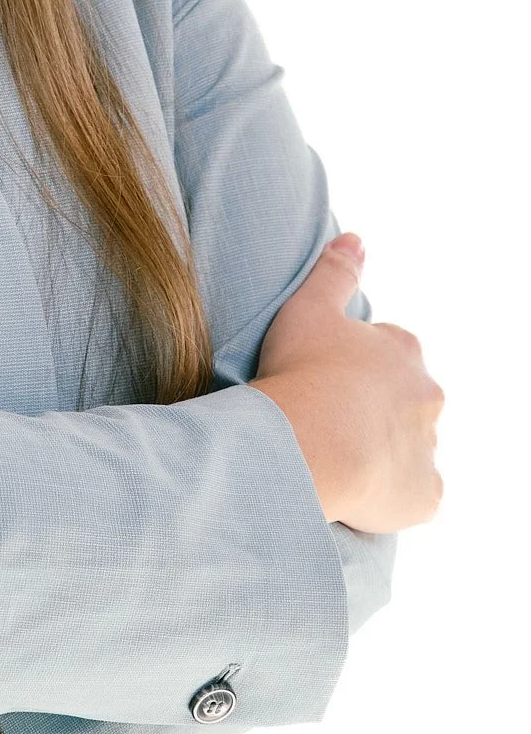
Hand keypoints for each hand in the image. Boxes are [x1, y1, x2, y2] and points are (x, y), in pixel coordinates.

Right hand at [250, 232, 443, 531]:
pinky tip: (360, 492)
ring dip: (384, 449)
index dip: (357, 363)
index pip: (391, 350)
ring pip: (411, 447)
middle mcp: (427, 397)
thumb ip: (335, 273)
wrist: (310, 443)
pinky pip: (415, 494)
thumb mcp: (309, 308)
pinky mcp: (426, 494)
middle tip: (330, 417)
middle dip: (377, 407)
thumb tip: (356, 239)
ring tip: (338, 456)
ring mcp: (429, 448)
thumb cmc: (305, 371)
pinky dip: (394, 494)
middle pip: (406, 399)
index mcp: (403, 352)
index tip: (326, 374)